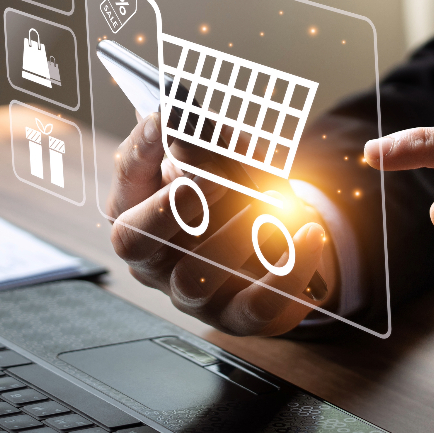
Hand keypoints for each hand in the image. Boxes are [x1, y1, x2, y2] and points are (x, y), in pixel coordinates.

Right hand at [109, 112, 336, 336]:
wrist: (276, 242)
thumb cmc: (233, 195)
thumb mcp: (219, 158)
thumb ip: (200, 141)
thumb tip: (179, 122)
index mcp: (137, 213)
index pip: (124, 179)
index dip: (141, 149)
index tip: (163, 114)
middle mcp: (152, 261)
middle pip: (137, 242)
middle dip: (174, 207)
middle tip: (216, 177)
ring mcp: (191, 296)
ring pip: (195, 278)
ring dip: (234, 238)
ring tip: (270, 205)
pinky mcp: (237, 318)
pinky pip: (258, 305)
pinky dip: (289, 268)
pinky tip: (309, 232)